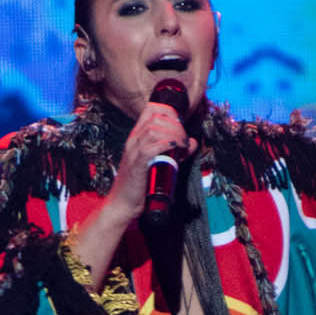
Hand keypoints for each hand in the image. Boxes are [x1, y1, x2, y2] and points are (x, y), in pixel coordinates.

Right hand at [103, 101, 195, 224]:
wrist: (122, 204)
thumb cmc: (139, 185)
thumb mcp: (157, 162)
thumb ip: (174, 151)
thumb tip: (192, 142)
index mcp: (136, 137)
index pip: (151, 110)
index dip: (169, 111)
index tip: (181, 124)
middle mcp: (133, 141)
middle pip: (155, 117)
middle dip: (175, 125)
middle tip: (184, 139)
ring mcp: (133, 152)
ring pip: (154, 130)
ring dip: (173, 135)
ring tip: (182, 146)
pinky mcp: (137, 165)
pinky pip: (150, 148)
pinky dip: (165, 145)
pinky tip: (175, 148)